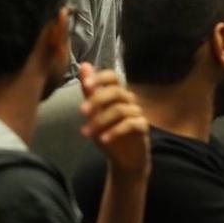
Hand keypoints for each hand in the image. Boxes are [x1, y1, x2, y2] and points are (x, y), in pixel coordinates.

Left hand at [78, 63, 149, 177]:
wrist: (125, 157)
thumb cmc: (109, 131)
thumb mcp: (94, 112)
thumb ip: (89, 90)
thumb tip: (84, 65)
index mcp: (116, 94)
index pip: (113, 77)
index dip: (101, 77)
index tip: (87, 84)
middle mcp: (128, 100)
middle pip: (117, 91)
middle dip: (97, 99)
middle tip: (81, 111)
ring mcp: (136, 113)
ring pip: (120, 109)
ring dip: (100, 121)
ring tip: (85, 133)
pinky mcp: (142, 127)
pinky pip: (131, 124)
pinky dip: (115, 131)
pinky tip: (103, 139)